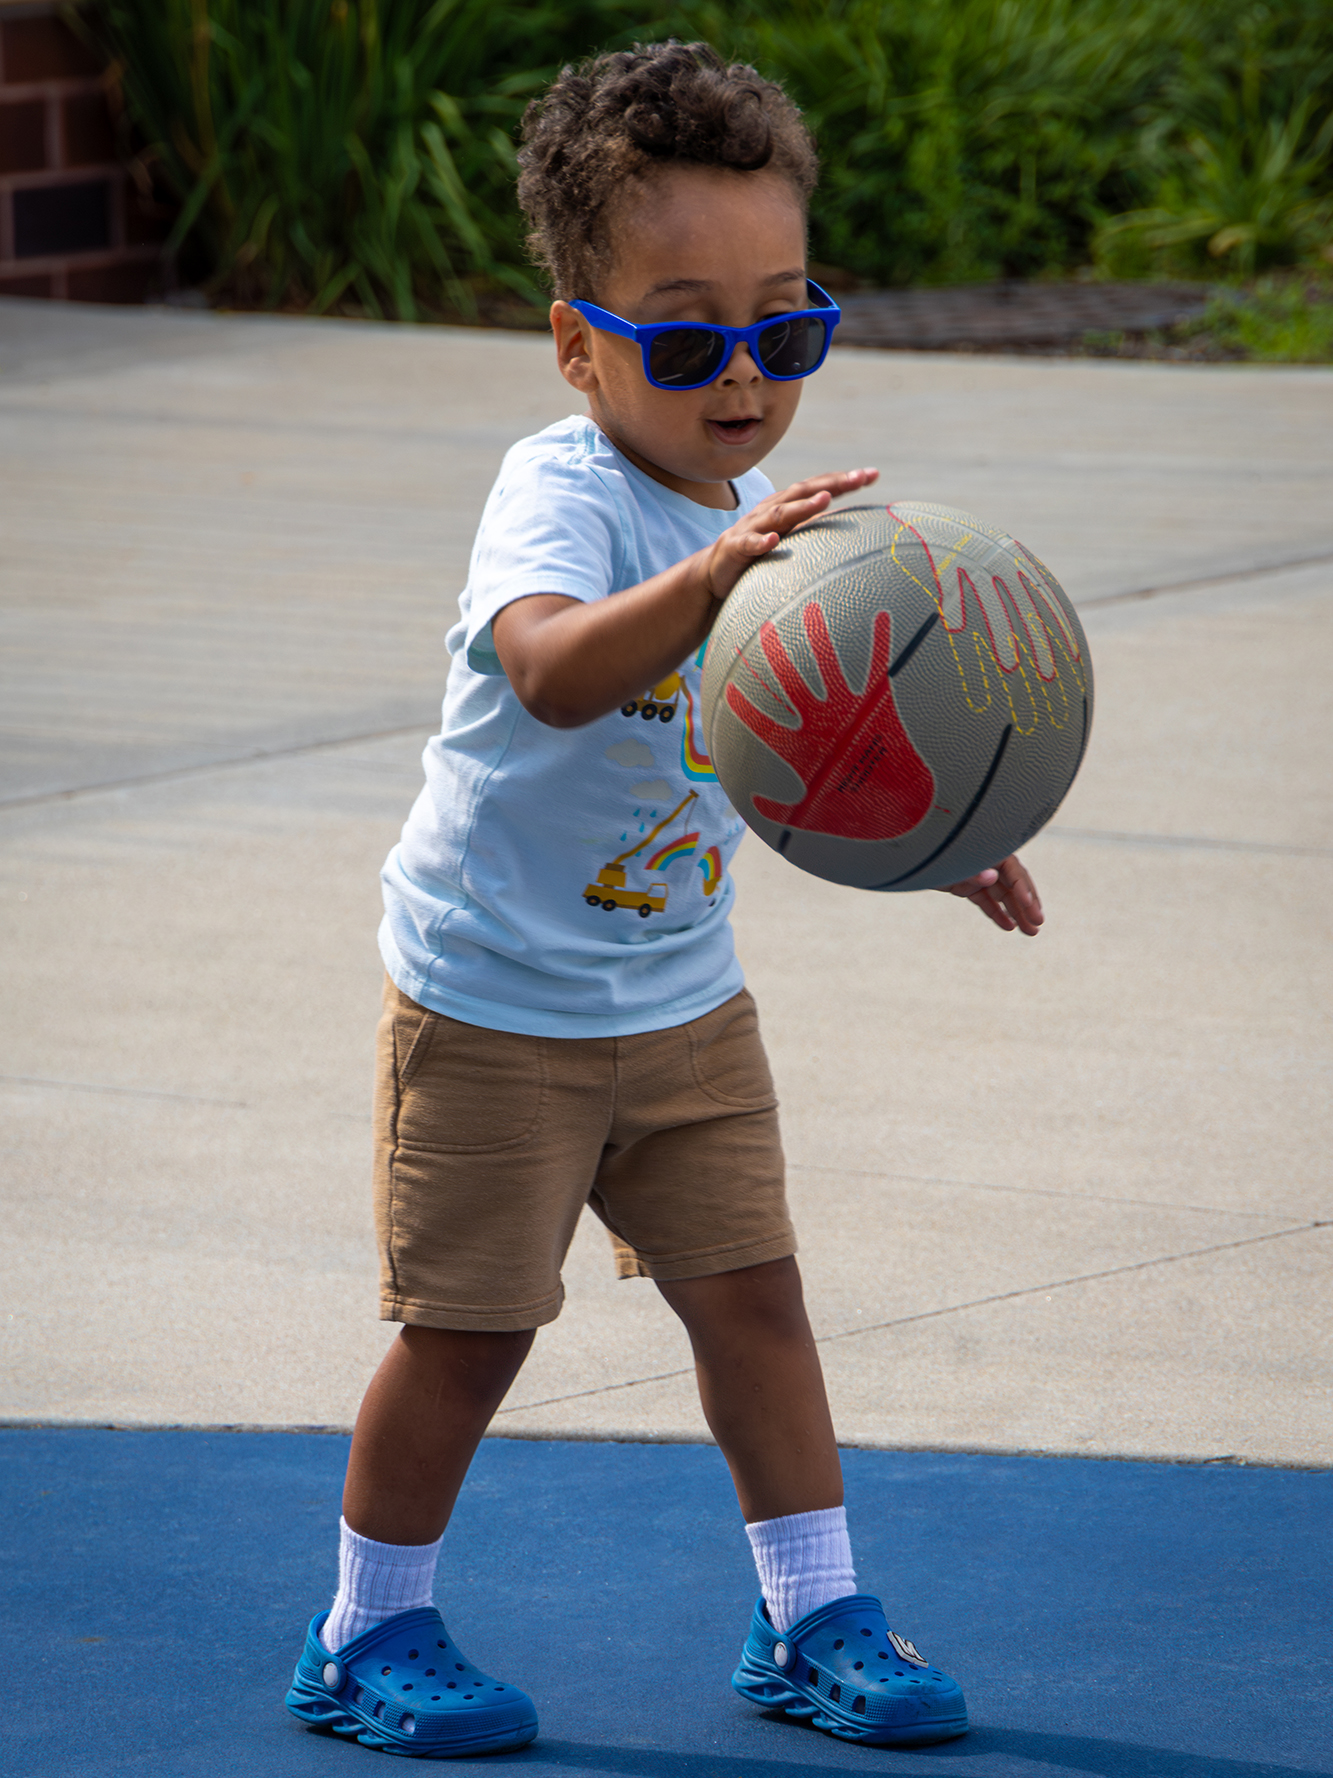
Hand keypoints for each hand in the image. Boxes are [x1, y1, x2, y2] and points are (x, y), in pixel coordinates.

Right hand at [703, 468, 878, 602]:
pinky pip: (749, 544)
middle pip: (802, 492)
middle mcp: (770, 511)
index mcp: (785, 506)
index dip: (843, 480)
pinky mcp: (736, 548)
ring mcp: (752, 528)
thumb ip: (815, 530)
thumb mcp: (790, 539)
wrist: (715, 573)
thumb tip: (854, 529)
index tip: (872, 474)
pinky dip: (762, 542)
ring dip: (802, 507)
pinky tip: (774, 541)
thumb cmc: (759, 555)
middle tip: (858, 478)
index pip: (817, 487)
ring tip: (824, 500)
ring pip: (780, 514)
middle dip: (831, 484)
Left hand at [939, 854, 1042, 935]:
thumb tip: (991, 877)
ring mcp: (977, 874)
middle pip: (1013, 884)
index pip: (1013, 871)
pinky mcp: (966, 886)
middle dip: (1027, 905)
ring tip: (1031, 933)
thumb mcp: (950, 862)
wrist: (905, 855)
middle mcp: (987, 861)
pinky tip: (1009, 927)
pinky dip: (996, 913)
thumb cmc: (929, 852)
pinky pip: (985, 901)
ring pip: (1002, 895)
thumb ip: (970, 870)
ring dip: (1017, 913)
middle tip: (1038, 926)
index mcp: (988, 849)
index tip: (1032, 910)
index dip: (1024, 890)